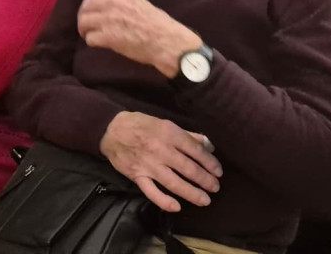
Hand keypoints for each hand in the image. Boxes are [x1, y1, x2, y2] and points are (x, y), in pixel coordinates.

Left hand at [77, 0, 199, 77]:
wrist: (167, 41)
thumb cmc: (157, 24)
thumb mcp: (139, 2)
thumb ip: (121, 1)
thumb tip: (104, 5)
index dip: (89, 3)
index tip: (92, 11)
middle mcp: (113, 2)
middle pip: (85, 7)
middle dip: (84, 17)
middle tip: (88, 26)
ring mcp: (109, 19)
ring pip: (83, 22)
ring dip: (85, 30)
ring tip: (91, 35)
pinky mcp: (108, 37)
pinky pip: (90, 38)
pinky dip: (92, 42)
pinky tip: (99, 44)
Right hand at [99, 111, 221, 212]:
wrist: (112, 130)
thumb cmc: (141, 125)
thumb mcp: (165, 123)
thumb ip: (187, 135)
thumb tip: (208, 145)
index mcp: (169, 134)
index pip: (195, 150)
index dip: (209, 162)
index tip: (218, 171)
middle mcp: (161, 150)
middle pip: (188, 168)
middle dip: (204, 180)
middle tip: (215, 187)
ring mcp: (148, 165)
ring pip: (173, 182)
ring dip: (191, 193)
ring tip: (205, 200)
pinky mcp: (137, 176)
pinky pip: (151, 192)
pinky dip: (164, 201)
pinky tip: (176, 207)